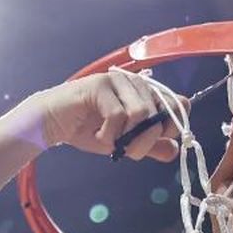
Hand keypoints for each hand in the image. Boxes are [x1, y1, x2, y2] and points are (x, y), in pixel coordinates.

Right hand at [36, 69, 187, 162]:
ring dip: (126, 138)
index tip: (153, 142)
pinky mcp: (101, 85)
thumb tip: (174, 151)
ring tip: (110, 142)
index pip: (178, 103)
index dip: (171, 126)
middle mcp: (136, 83)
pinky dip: (109, 134)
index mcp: (146, 94)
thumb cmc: (88, 129)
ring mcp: (118, 81)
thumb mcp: (124, 142)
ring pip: (140, 113)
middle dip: (143, 142)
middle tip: (125, 150)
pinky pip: (118, 115)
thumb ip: (148, 146)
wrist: (54, 124)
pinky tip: (98, 135)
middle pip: (158, 115)